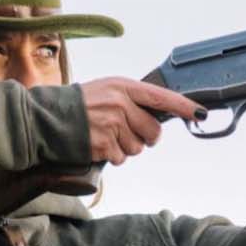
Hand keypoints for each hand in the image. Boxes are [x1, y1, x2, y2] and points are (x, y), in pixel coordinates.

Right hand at [76, 78, 205, 165]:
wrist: (45, 118)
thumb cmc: (78, 106)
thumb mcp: (106, 91)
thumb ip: (132, 100)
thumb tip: (158, 117)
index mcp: (124, 87)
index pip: (162, 97)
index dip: (184, 107)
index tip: (200, 114)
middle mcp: (121, 103)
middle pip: (154, 131)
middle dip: (144, 138)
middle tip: (126, 132)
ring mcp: (113, 124)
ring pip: (138, 148)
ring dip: (125, 148)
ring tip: (105, 136)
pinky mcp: (105, 144)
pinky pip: (122, 158)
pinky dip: (112, 157)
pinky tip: (98, 145)